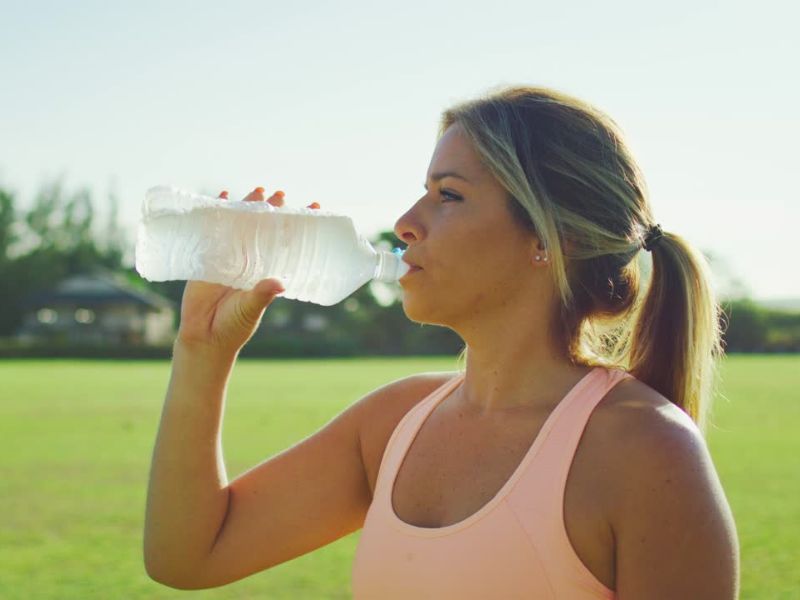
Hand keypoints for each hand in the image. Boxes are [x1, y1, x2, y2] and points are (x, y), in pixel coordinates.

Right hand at [175, 187, 321, 354]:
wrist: (204, 337)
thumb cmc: (234, 326)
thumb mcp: (251, 309)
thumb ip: (262, 295)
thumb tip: (279, 283)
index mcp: (267, 271)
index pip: (287, 243)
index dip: (299, 226)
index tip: (313, 207)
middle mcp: (251, 260)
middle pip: (264, 229)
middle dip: (273, 210)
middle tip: (281, 194)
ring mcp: (230, 256)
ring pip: (241, 225)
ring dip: (248, 206)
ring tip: (259, 190)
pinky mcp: (208, 257)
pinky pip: (213, 230)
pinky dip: (217, 212)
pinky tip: (223, 196)